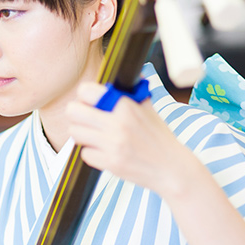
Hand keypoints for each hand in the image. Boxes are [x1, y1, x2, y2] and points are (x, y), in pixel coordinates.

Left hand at [67, 81, 188, 193]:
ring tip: (95, 135)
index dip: (85, 96)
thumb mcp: (148, 109)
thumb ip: (131, 94)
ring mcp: (112, 145)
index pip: (86, 91)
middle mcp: (118, 124)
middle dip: (76, 114)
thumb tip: (122, 76)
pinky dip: (92, 153)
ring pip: (75, 133)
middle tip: (85, 118)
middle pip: (73, 111)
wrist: (171, 168)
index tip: (89, 102)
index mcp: (126, 106)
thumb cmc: (159, 138)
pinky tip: (104, 151)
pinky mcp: (110, 163)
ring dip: (82, 134)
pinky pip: (85, 154)